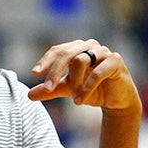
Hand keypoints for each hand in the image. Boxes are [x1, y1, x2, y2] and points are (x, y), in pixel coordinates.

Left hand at [26, 39, 140, 112]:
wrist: (118, 101)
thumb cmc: (92, 91)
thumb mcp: (68, 91)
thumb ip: (50, 91)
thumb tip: (29, 95)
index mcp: (77, 49)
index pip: (57, 50)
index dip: (46, 61)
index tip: (35, 73)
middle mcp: (90, 46)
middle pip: (66, 53)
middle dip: (55, 71)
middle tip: (47, 88)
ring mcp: (104, 52)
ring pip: (80, 60)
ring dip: (74, 83)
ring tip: (73, 99)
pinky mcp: (116, 61)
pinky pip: (98, 71)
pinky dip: (86, 87)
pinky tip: (79, 101)